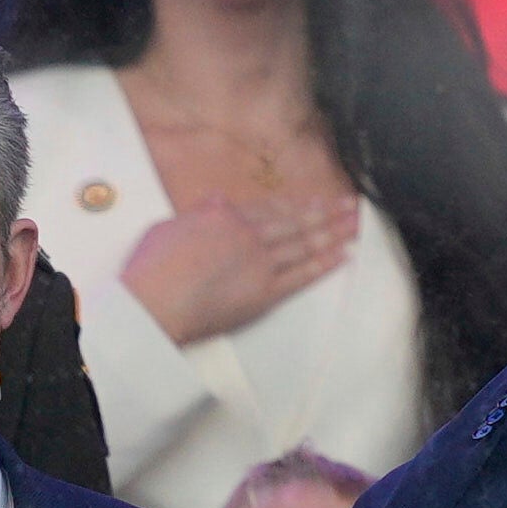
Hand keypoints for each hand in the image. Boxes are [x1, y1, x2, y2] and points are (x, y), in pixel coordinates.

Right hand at [123, 185, 366, 347]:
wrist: (152, 306)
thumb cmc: (151, 270)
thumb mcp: (169, 227)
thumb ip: (199, 212)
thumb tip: (219, 201)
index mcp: (226, 217)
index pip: (270, 208)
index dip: (297, 204)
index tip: (315, 201)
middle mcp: (249, 236)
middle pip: (295, 221)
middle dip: (325, 213)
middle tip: (350, 206)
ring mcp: (260, 264)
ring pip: (304, 244)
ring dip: (334, 233)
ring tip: (355, 225)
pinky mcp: (263, 294)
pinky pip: (301, 276)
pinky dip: (324, 264)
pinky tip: (343, 256)